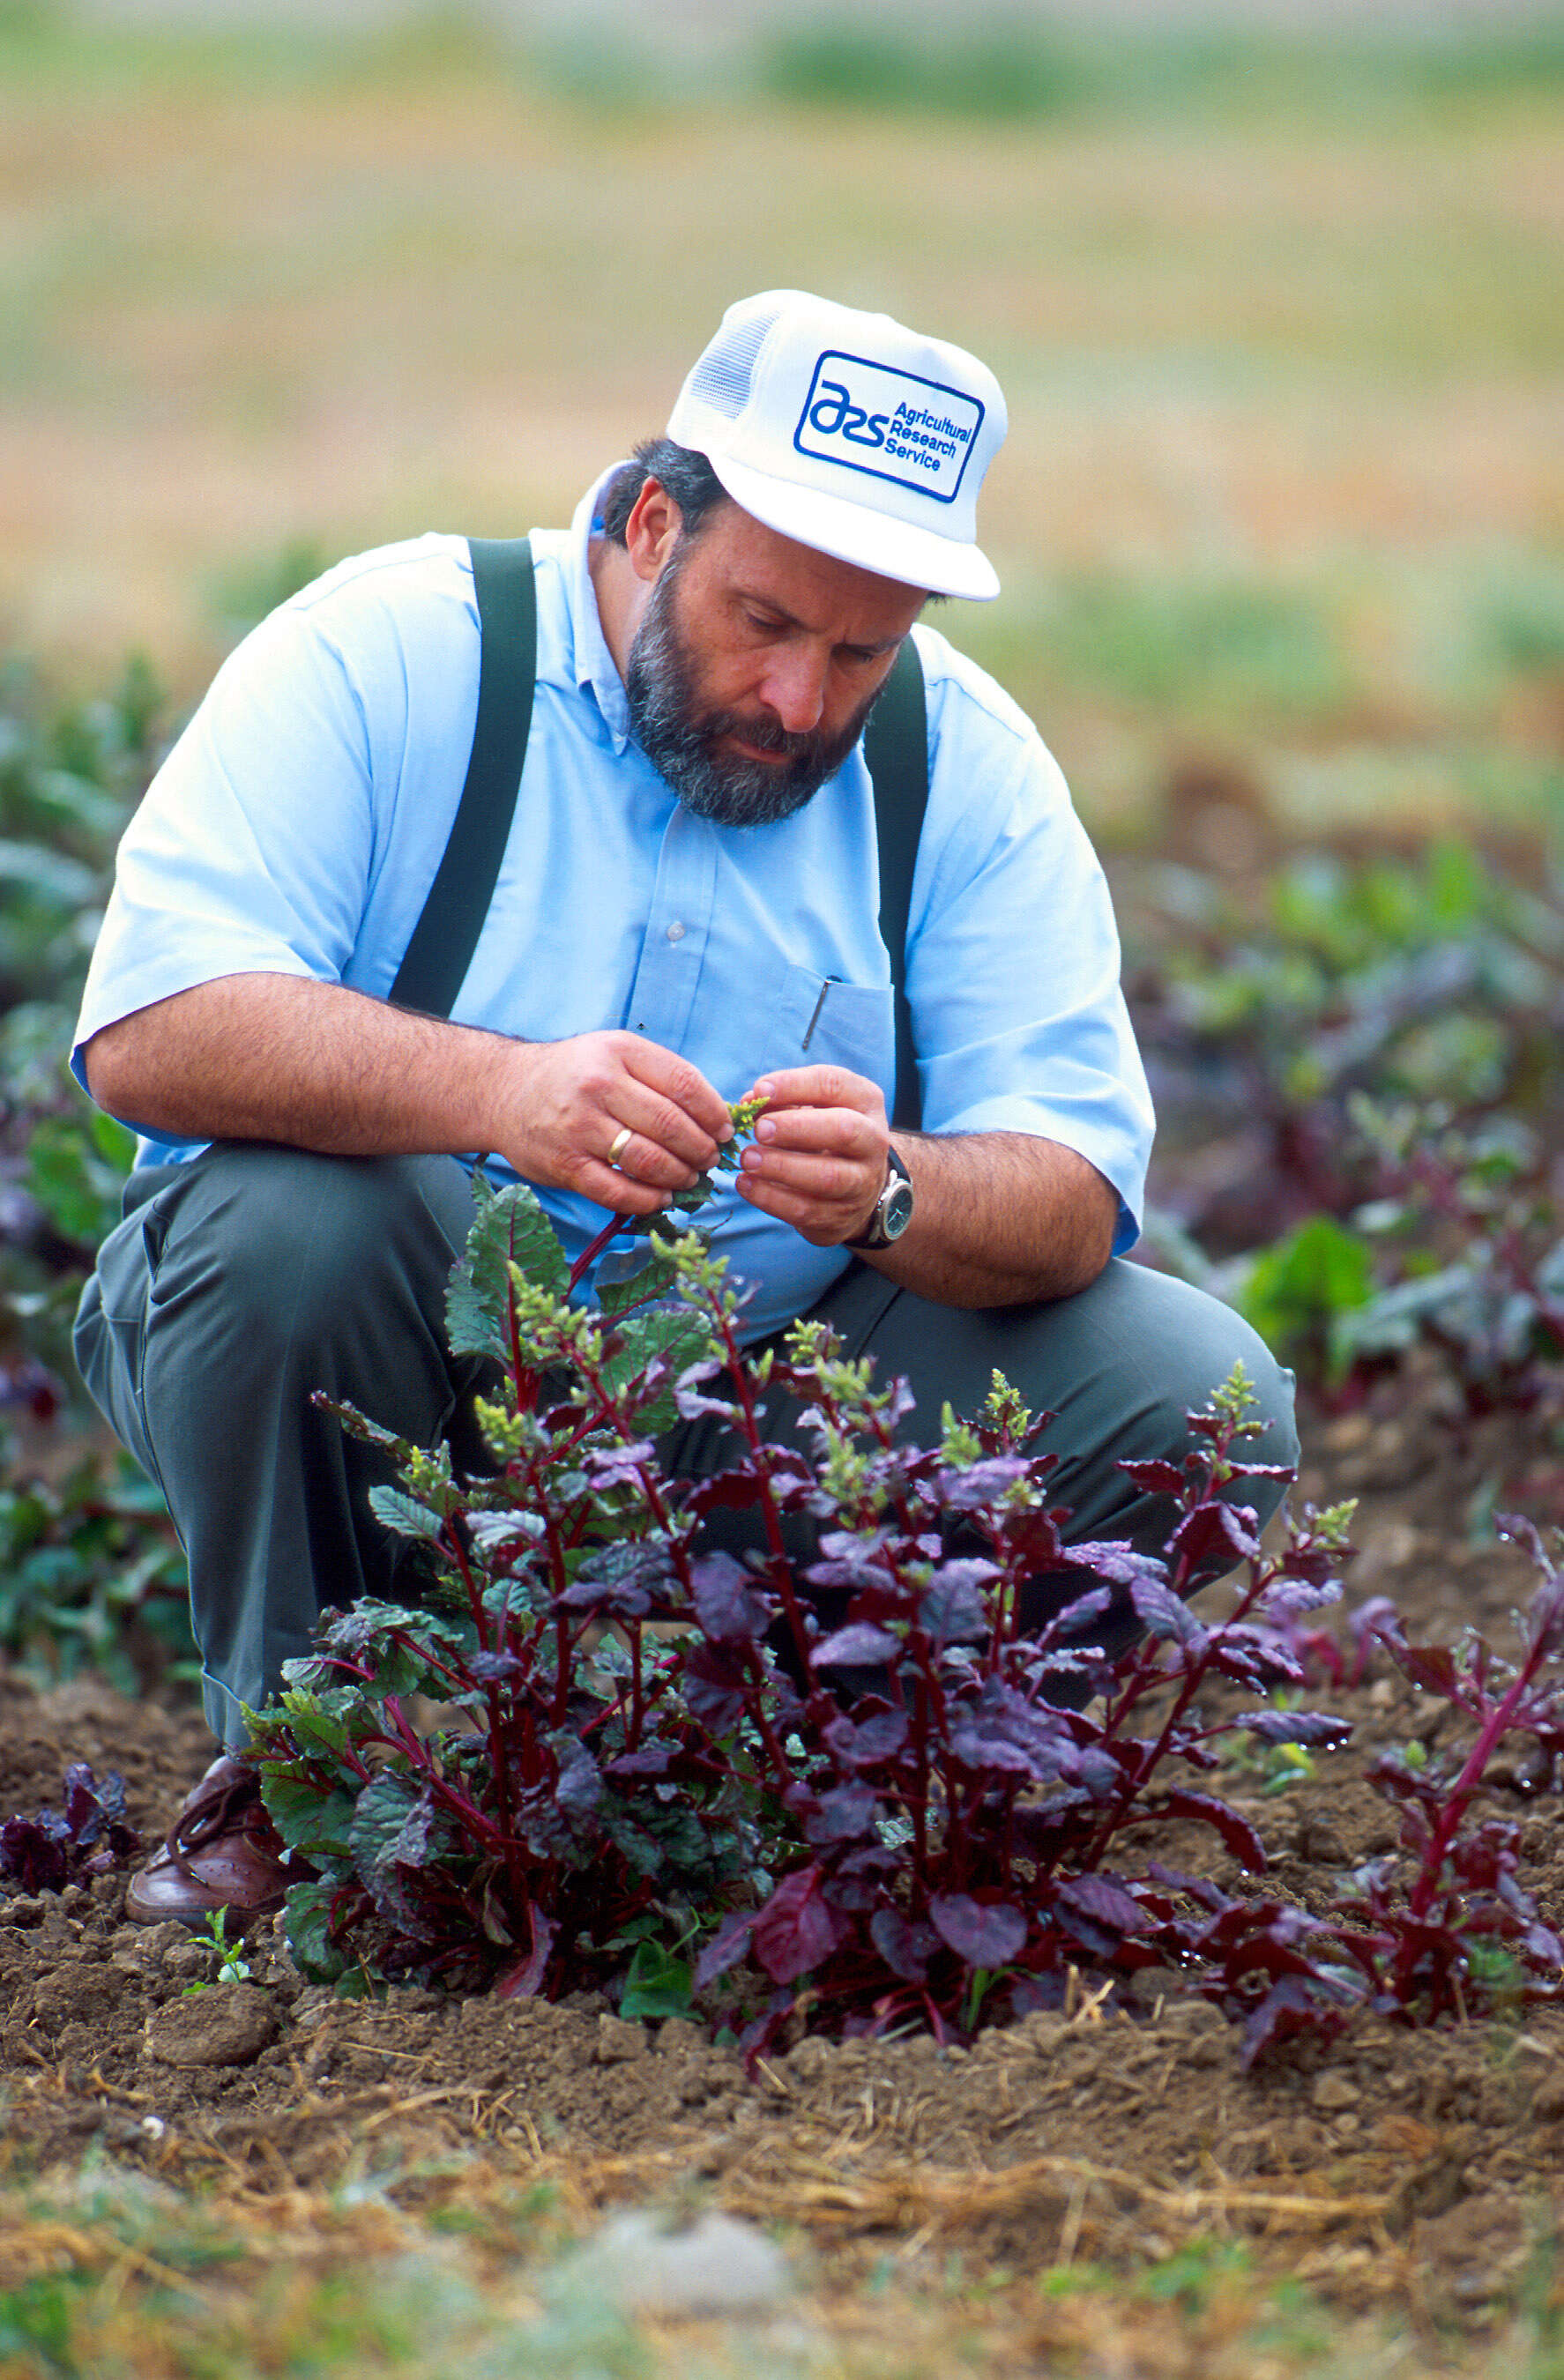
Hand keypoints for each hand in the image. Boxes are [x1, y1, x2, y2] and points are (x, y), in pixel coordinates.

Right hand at [497, 1032, 731, 1216]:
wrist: (505, 1091)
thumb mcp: (615, 1053)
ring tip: (689, 1178)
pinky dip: (647, 1200)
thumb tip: (716, 1117)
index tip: (724, 1131)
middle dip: (701, 1149)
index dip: (714, 1113)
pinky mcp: (563, 1164)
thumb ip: (660, 1077)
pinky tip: (661, 1197)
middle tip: (709, 1160)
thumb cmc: (575, 1074)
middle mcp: (598, 1085)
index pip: (685, 1084)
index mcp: (619, 1052)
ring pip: (648, 1160)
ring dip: (679, 1175)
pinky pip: (616, 1191)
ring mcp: (578, 1126)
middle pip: (671, 1125)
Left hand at [733, 1065, 890, 1246]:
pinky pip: (807, 1210)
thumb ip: (782, 1101)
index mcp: (865, 1102)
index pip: (835, 1085)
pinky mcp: (841, 1217)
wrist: (857, 1188)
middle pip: (843, 1130)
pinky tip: (747, 1184)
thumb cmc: (824, 1135)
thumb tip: (749, 1101)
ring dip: (781, 1167)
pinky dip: (771, 1198)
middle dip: (796, 1128)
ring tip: (747, 1159)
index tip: (760, 1089)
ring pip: (827, 1177)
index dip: (796, 1085)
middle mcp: (872, 1141)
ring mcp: (862, 1183)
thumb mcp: (812, 1109)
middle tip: (759, 1130)